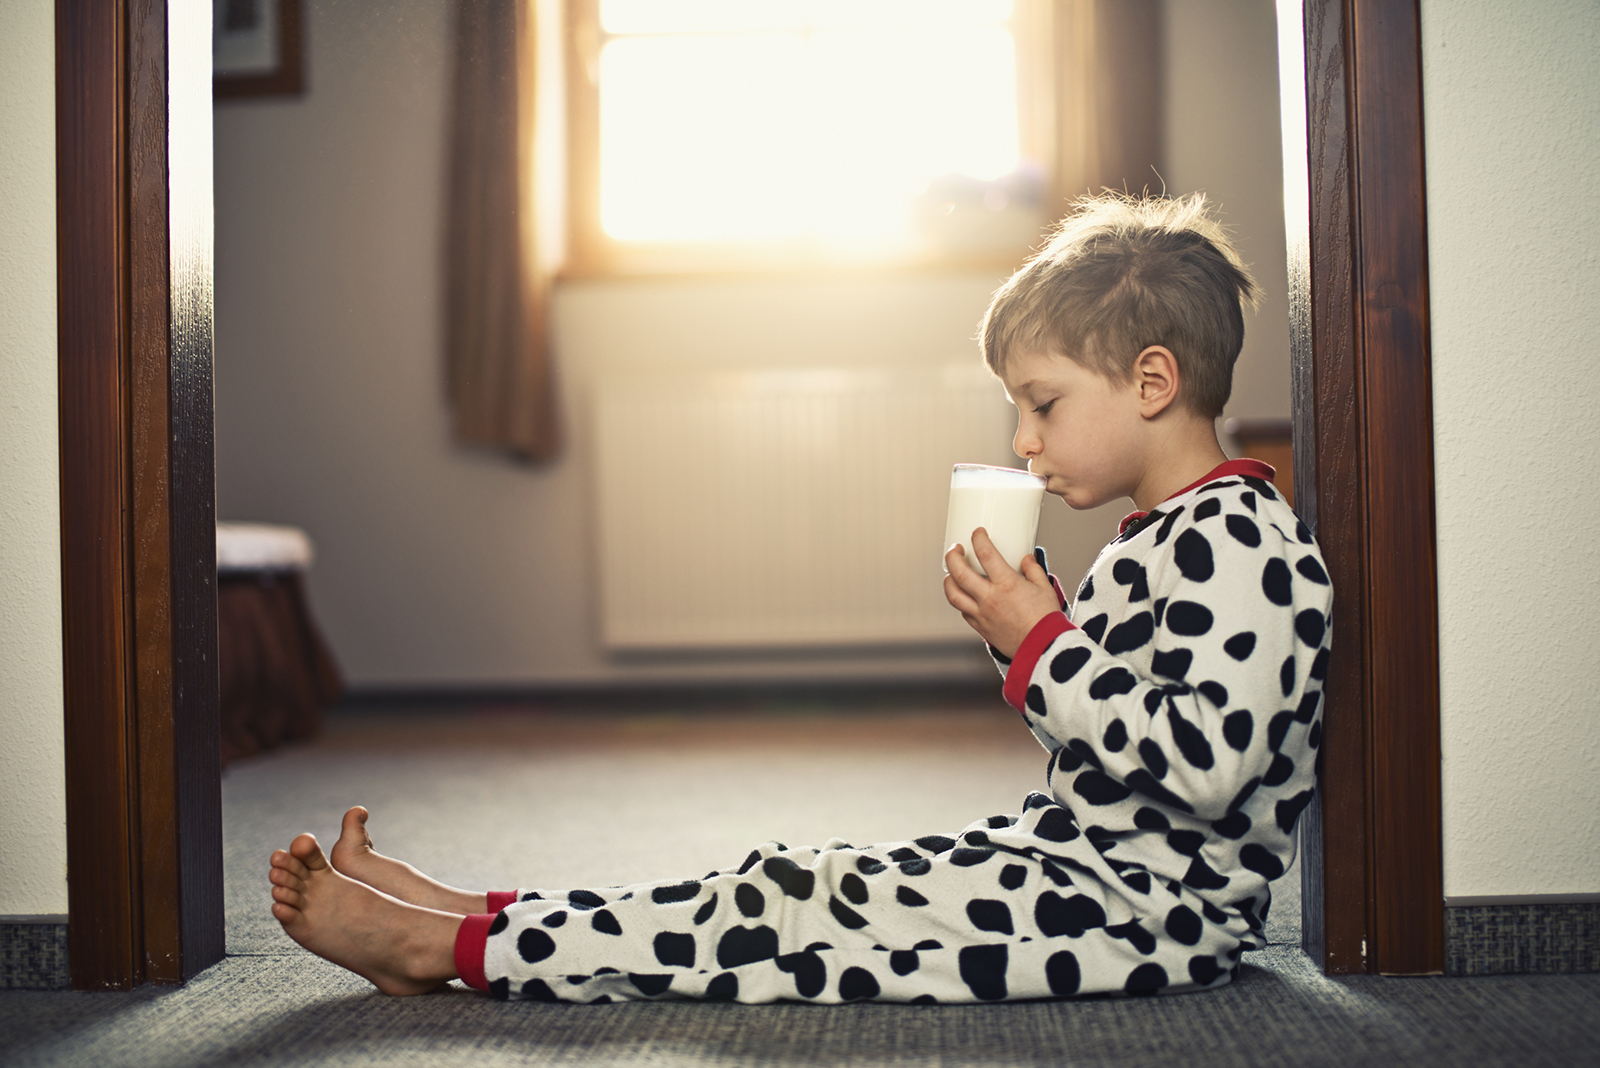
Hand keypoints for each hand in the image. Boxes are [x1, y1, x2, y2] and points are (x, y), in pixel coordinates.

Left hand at [942, 528, 1062, 657]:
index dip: (978, 538)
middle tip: (955, 549)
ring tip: (951, 572)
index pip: (985, 553)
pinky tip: (964, 595)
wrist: (1043, 649)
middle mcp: (989, 597)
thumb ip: (1033, 570)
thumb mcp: (1045, 588)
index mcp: (1006, 583)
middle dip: (952, 555)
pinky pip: (962, 611)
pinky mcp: (980, 628)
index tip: (977, 533)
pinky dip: (960, 600)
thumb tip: (1026, 559)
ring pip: (953, 594)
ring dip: (948, 579)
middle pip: (959, 571)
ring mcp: (982, 614)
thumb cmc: (1047, 619)